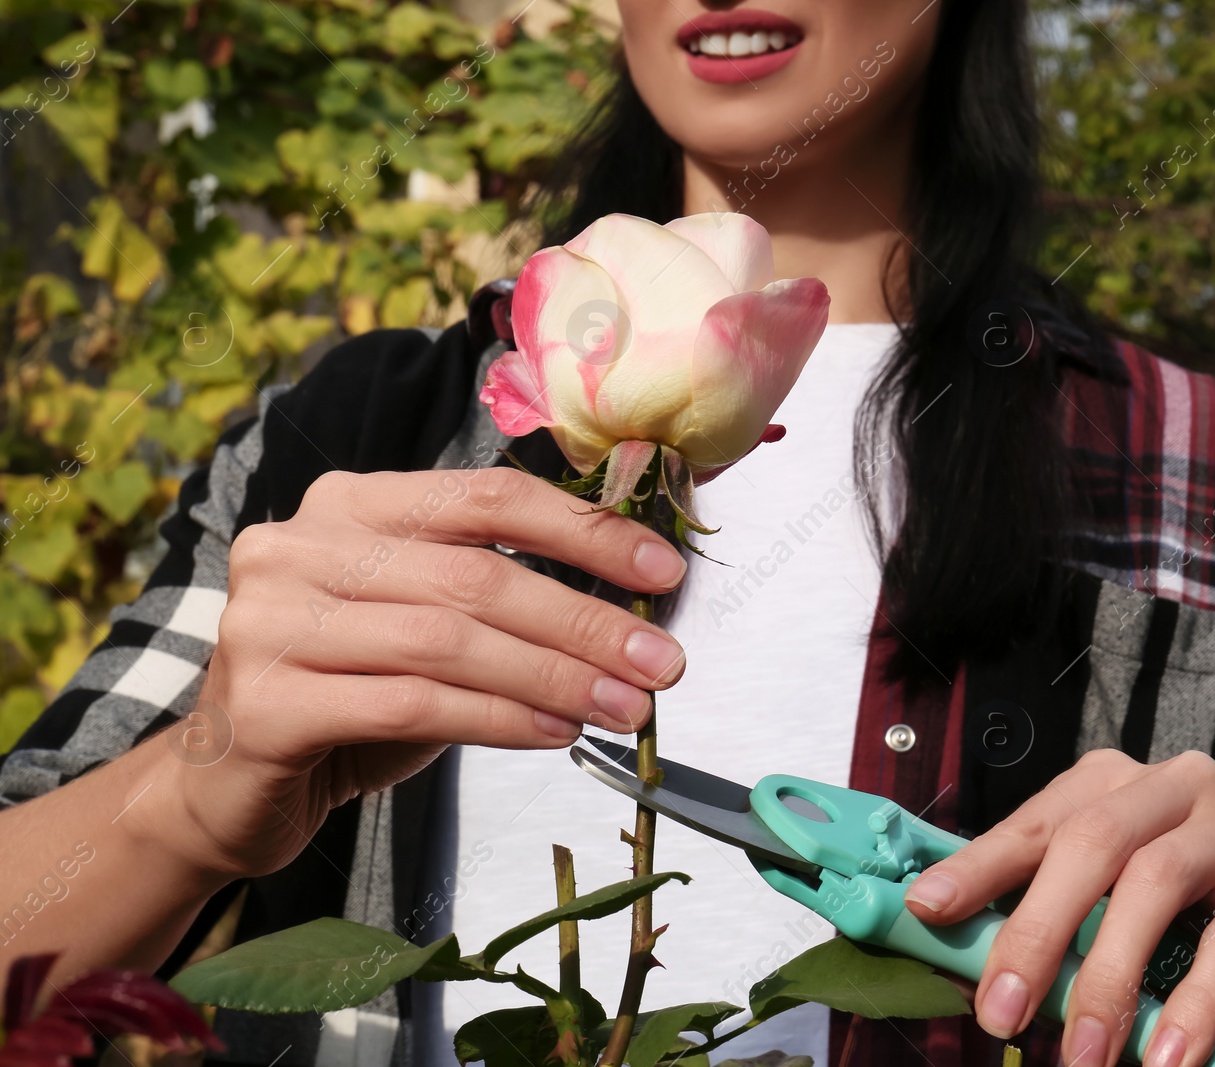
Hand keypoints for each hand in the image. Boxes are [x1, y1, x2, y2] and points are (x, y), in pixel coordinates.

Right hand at [133, 467, 687, 881]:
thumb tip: (631, 610)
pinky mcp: (266, 704)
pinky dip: (498, 720)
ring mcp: (270, 621)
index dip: (585, 533)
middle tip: (661, 663)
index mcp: (350, 504)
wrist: (228, 784)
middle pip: (476, 576)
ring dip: (555, 679)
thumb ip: (498, 598)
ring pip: (449, 643)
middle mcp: (300, 546)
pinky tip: (555, 734)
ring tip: (625, 709)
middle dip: (586, 622)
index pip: (487, 498)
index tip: (663, 573)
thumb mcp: (426, 625)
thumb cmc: (351, 693)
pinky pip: (411, 706)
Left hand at [902, 749, 1214, 1066]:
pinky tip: (1163, 1061)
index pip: (1034, 822)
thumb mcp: (1097, 931)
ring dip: (1108, 978)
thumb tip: (951, 963)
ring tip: (1082, 1058)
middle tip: (999, 1017)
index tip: (929, 912)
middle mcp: (1174, 785)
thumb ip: (1037, 932)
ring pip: (1155, 879)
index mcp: (1112, 786)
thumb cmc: (1176, 946)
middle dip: (1036, 931)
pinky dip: (1192, 1007)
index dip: (978, 867)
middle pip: (1091, 841)